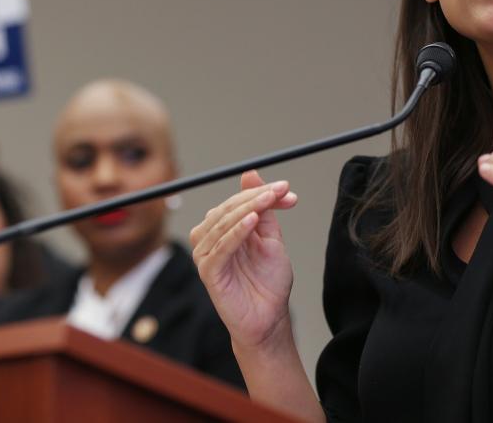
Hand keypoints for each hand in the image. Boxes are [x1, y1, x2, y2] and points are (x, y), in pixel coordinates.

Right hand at [190, 170, 297, 349]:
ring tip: (268, 201)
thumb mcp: (270, 238)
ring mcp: (207, 255)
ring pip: (223, 223)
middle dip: (256, 197)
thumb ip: (263, 209)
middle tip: (280, 191)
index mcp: (223, 229)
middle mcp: (210, 239)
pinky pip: (220, 247)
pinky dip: (235, 231)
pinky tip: (252, 221)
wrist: (269, 318)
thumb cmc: (268, 282)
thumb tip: (251, 174)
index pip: (237, 202)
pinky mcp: (208, 272)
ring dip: (247, 209)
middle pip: (228, 208)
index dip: (260, 192)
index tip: (285, 188)